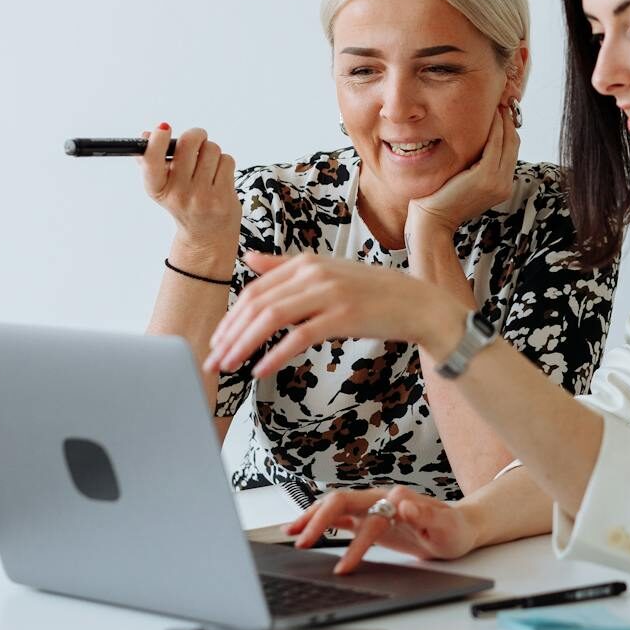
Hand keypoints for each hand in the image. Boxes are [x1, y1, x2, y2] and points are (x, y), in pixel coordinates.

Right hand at [139, 123, 240, 252]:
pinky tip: (218, 176)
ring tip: (207, 165)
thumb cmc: (184, 203)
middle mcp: (178, 195)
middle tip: (197, 138)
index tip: (163, 127)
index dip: (157, 141)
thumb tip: (145, 135)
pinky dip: (224, 163)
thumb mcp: (163, 186)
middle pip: (189, 144)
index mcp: (157, 189)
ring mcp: (202, 197)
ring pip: (211, 149)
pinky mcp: (223, 198)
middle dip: (195, 135)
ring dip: (211, 151)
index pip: (152, 161)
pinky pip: (227, 161)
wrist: (206, 235)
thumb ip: (152, 161)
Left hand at [204, 250, 465, 377]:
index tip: (216, 342)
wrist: (417, 303)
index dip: (231, 318)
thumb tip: (249, 259)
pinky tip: (260, 370)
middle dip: (230, 334)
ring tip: (229, 366)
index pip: (256, 290)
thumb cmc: (372, 292)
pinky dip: (275, 355)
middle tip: (213, 359)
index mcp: (306, 262)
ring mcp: (329, 293)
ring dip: (244, 344)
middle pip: (258, 303)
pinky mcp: (343, 316)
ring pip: (272, 317)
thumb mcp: (327, 272)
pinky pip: (299, 336)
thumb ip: (286, 266)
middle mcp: (314, 273)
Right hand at [284, 486, 481, 574]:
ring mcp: (373, 506)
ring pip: (336, 505)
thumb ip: (426, 515)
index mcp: (398, 500)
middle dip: (319, 520)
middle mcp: (381, 498)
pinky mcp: (370, 517)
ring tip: (291, 532)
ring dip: (313, 516)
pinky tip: (304, 529)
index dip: (355, 544)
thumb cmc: (454, 529)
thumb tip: (403, 503)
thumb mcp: (447, 527)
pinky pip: (340, 516)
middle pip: (343, 501)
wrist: (459, 525)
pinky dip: (321, 520)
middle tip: (301, 542)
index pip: (369, 518)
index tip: (343, 568)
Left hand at [406, 105, 518, 239]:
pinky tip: (487, 116)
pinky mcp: (485, 176)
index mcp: (502, 186)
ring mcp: (497, 182)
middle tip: (502, 101)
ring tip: (496, 103)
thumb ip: (477, 167)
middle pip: (514, 143)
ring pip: (507, 141)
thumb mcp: (466, 183)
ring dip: (503, 120)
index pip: (511, 151)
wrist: (433, 220)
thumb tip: (477, 146)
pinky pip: (494, 145)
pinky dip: (494, 128)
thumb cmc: (442, 201)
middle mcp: (504, 184)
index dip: (509, 128)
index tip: (502, 111)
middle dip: (510, 120)